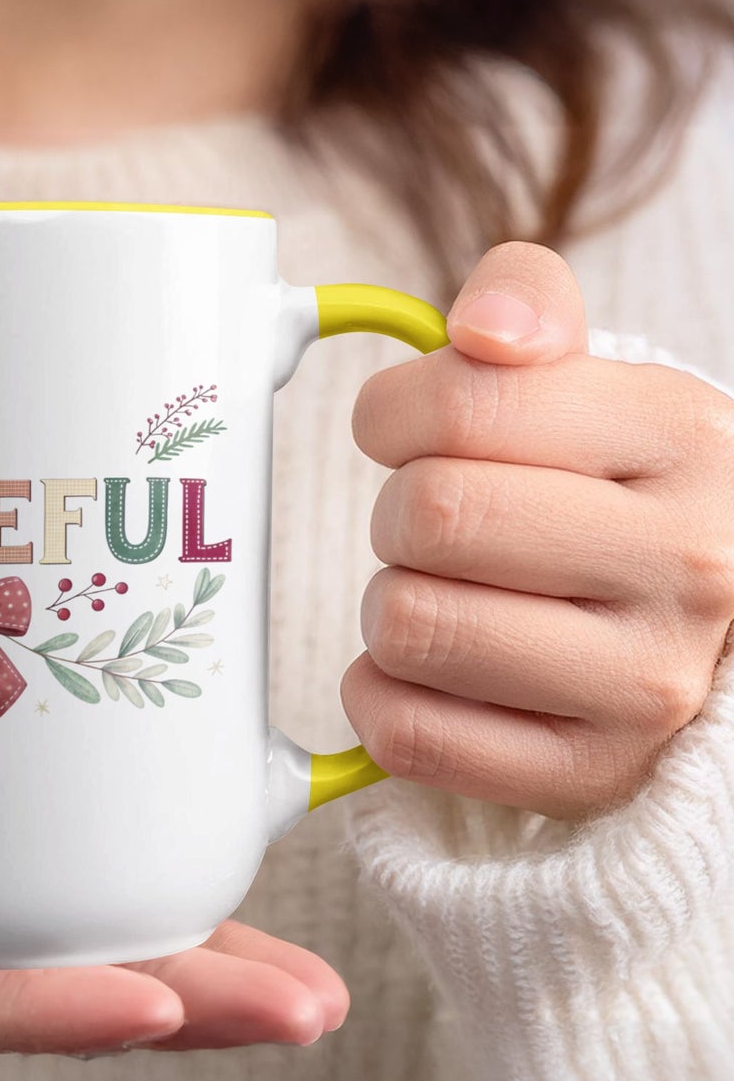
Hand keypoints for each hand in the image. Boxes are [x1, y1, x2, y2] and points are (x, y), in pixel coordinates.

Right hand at [0, 733, 348, 1080]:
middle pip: (42, 1011)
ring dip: (192, 980)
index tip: (152, 1001)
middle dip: (178, 1012)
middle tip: (305, 1005)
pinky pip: (53, 938)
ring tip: (308, 985)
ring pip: (70, 982)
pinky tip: (220, 908)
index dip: (45, 1012)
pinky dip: (143, 930)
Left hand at [344, 242, 733, 822]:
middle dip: (396, 513)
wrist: (704, 627)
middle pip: (427, 517)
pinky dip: (380, 696)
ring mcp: (645, 686)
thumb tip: (480, 329)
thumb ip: (527, 306)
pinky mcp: (587, 774)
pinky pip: (408, 735)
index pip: (462, 405)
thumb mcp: (595, 381)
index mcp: (683, 436)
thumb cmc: (614, 492)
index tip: (403, 431)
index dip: (391, 414)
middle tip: (431, 526)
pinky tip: (423, 672)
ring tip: (442, 595)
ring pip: (409, 626)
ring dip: (390, 605)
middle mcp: (688, 565)